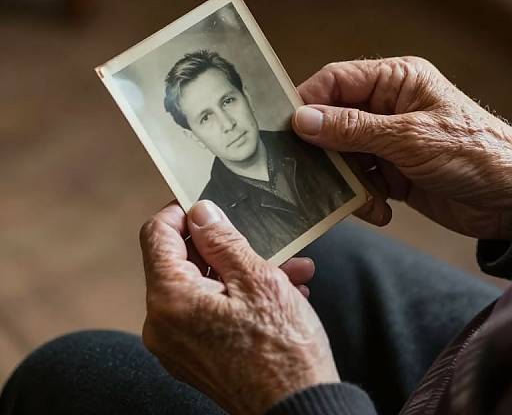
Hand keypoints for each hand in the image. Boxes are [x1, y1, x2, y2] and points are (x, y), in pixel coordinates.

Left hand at [140, 200, 339, 414]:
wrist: (299, 412)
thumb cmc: (283, 350)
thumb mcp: (258, 279)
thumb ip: (222, 240)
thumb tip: (200, 212)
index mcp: (170, 299)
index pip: (156, 234)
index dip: (180, 211)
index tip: (206, 204)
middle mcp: (163, 323)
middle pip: (181, 261)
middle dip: (226, 246)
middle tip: (262, 239)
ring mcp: (177, 343)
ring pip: (203, 285)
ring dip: (242, 271)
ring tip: (288, 269)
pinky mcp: (194, 355)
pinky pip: (209, 310)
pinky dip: (238, 296)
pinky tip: (280, 293)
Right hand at [292, 56, 511, 239]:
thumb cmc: (475, 154)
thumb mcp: (409, 137)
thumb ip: (352, 128)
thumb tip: (302, 119)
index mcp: (395, 81)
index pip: (335, 82)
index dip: (307, 102)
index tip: (286, 129)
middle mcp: (386, 108)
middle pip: (332, 121)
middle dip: (325, 150)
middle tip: (315, 173)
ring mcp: (386, 141)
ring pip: (341, 155)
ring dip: (345, 180)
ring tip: (362, 197)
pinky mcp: (389, 172)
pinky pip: (358, 181)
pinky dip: (362, 198)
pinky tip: (381, 209)